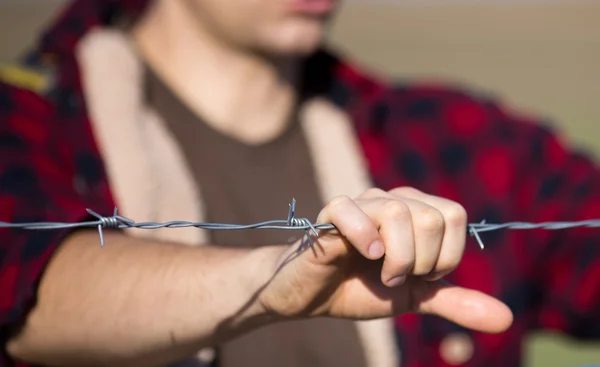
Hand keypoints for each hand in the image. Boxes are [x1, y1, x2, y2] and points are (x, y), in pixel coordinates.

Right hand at [258, 187, 512, 333]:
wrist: (313, 296)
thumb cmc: (361, 289)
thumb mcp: (415, 296)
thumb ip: (456, 302)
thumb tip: (507, 318)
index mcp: (414, 211)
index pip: (454, 215)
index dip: (446, 255)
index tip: (422, 275)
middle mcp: (390, 199)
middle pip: (432, 217)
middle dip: (421, 262)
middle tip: (397, 277)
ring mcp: (360, 204)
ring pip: (398, 212)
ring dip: (397, 258)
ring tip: (380, 273)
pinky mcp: (330, 214)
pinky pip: (352, 210)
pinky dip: (365, 240)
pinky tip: (363, 257)